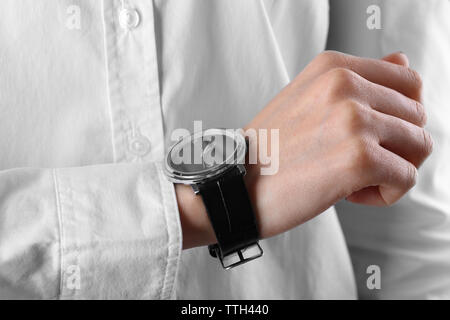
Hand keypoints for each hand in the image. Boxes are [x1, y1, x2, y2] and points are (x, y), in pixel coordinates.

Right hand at [243, 51, 431, 238]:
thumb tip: (403, 61)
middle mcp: (345, 85)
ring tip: (352, 178)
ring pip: (419, 146)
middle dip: (394, 146)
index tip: (367, 136)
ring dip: (390, 169)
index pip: (408, 81)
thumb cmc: (270, 151)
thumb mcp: (308, 98)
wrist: (235, 185)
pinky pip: (406, 177)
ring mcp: (353, 119)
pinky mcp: (359, 158)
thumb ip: (359, 79)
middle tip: (354, 161)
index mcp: (333, 67)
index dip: (397, 116)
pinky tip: (350, 194)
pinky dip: (385, 193)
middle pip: (417, 115)